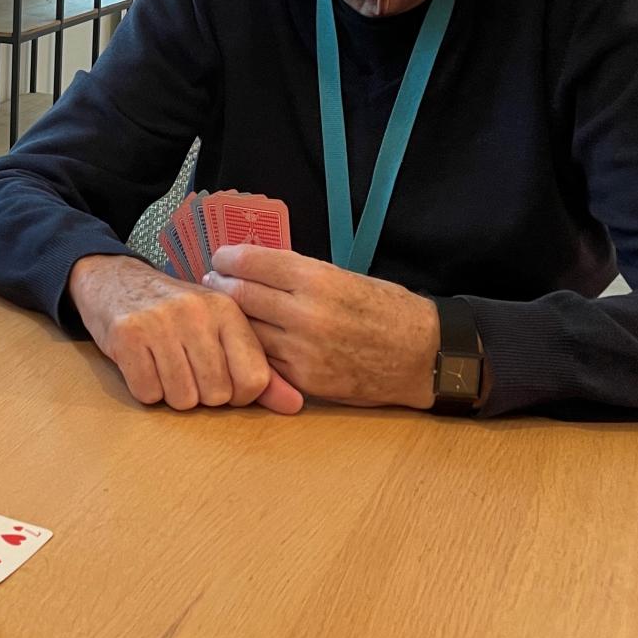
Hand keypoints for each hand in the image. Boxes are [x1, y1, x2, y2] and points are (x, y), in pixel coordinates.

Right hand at [67, 255, 303, 413]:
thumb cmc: (176, 314)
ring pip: (182, 399)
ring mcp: (160, 321)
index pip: (253, 380)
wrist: (115, 282)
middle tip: (186, 368)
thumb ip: (261, 370)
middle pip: (216, 395)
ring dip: (171, 393)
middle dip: (201, 394)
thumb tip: (295, 406)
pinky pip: (147, 393)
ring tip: (164, 364)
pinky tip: (143, 363)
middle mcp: (197, 312)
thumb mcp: (220, 331)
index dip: (238, 394)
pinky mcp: (127, 334)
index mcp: (228, 310)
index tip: (221, 380)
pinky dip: (145, 388)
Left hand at [205, 245, 439, 408]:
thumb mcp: (346, 277)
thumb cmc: (389, 309)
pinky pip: (264, 359)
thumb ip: (301, 273)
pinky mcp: (304, 380)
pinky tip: (251, 339)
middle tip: (214, 281)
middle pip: (240, 294)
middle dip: (222, 285)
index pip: (252, 262)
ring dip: (233, 319)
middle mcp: (305, 313)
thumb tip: (257, 266)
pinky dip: (253, 348)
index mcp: (317, 279)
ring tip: (228, 311)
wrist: (423, 357)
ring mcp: (302, 350)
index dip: (228, 257)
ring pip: (246, 330)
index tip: (221, 257)